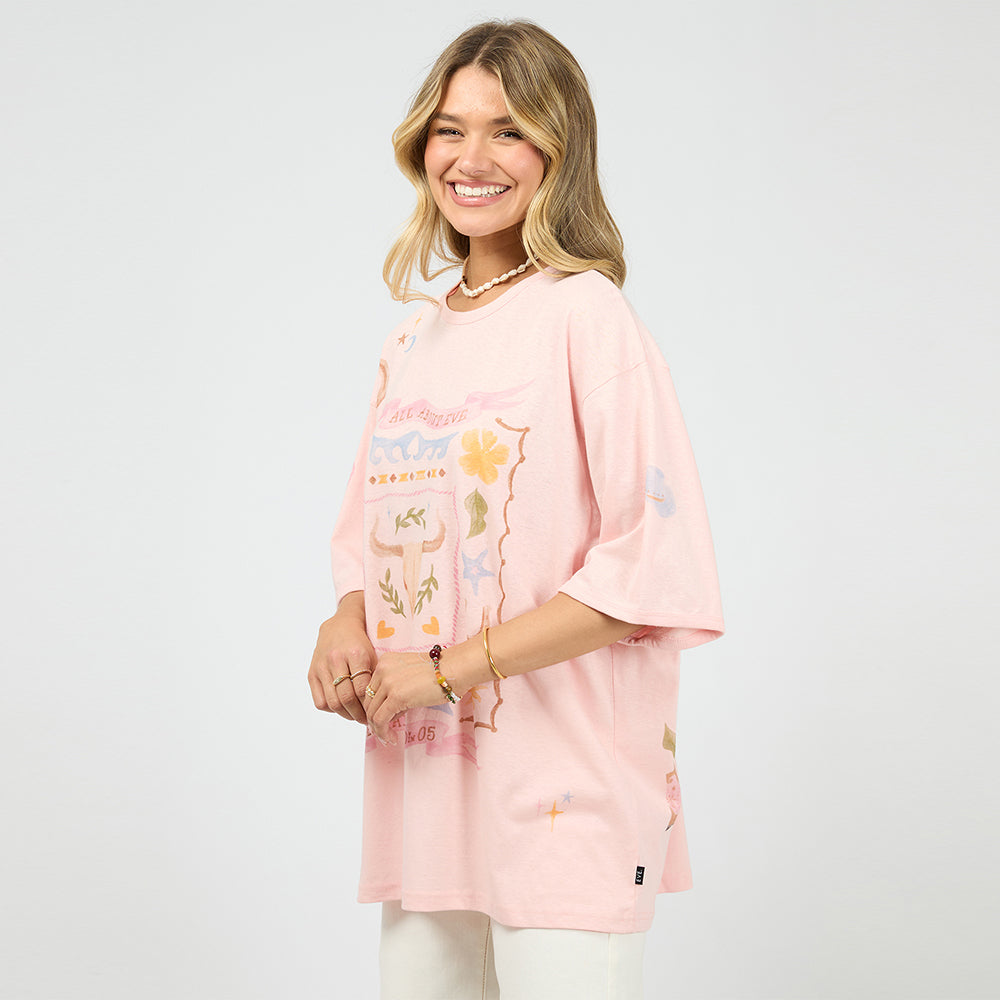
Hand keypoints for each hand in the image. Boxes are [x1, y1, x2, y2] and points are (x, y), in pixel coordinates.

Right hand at [308, 601, 376, 723]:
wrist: (339, 626)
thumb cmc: (360, 643)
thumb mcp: (372, 654)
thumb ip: (374, 677)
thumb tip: (381, 705)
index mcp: (355, 654)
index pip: (362, 688)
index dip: (369, 705)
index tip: (376, 712)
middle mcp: (336, 660)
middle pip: (346, 697)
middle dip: (358, 714)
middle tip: (367, 720)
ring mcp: (321, 667)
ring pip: (332, 702)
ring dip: (345, 714)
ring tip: (355, 717)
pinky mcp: (312, 673)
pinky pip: (319, 701)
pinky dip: (331, 710)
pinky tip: (341, 708)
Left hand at [363, 650, 451, 744]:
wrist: (455, 668)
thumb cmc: (441, 672)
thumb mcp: (411, 675)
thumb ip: (397, 689)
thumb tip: (391, 713)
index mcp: (385, 662)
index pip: (370, 689)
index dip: (374, 706)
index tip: (381, 719)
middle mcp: (382, 670)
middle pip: (368, 701)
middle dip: (374, 719)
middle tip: (383, 731)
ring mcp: (388, 682)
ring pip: (372, 712)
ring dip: (378, 728)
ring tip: (388, 737)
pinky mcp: (396, 696)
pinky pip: (380, 720)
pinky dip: (382, 732)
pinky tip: (391, 738)